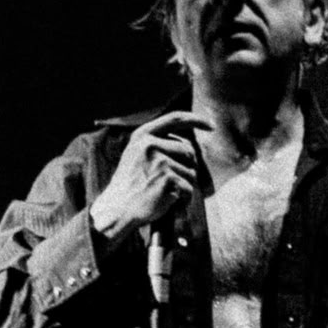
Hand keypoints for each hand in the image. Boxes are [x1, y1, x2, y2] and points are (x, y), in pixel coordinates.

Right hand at [91, 110, 209, 245]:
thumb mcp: (136, 156)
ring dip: (186, 185)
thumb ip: (156, 145)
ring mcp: (158, 160)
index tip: (211, 126)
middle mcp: (149, 144)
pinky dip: (185, 199)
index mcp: (142, 135)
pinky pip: (189, 187)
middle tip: (174, 183)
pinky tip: (171, 202)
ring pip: (191, 171)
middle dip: (188, 166)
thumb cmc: (130, 186)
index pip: (175, 118)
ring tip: (168, 193)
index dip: (195, 120)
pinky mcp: (166, 177)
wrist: (116, 209)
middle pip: (189, 150)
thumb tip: (189, 146)